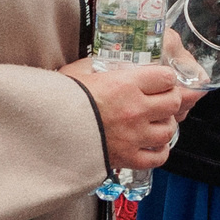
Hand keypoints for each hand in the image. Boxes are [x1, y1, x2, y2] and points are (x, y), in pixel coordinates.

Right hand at [60, 57, 184, 170]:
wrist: (46, 131)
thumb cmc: (58, 100)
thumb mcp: (79, 71)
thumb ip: (98, 65)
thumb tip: (106, 62)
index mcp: (125, 84)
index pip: (166, 77)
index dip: (166, 77)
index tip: (161, 79)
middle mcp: (135, 109)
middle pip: (173, 102)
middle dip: (170, 99)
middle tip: (162, 99)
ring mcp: (134, 136)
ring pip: (169, 130)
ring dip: (165, 125)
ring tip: (156, 122)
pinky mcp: (128, 158)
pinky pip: (158, 157)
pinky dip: (159, 151)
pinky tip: (152, 145)